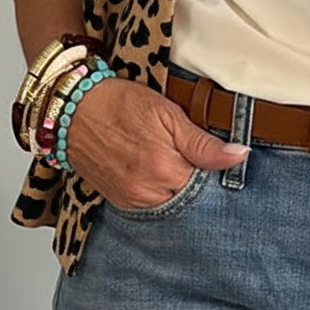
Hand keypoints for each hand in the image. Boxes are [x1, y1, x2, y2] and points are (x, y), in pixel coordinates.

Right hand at [63, 76, 248, 207]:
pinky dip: (160, 191)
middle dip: (198, 181)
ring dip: (178, 187)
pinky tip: (158, 171)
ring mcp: (132, 200)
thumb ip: (204, 142)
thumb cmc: (119, 104)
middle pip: (191, 198)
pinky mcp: (120, 201)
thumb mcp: (168, 113)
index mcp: (166, 170)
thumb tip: (239, 156)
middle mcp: (149, 193)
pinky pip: (151, 205)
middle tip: (192, 156)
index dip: (216, 172)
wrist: (71, 109)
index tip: (218, 158)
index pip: (210, 186)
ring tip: (173, 160)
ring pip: (172, 203)